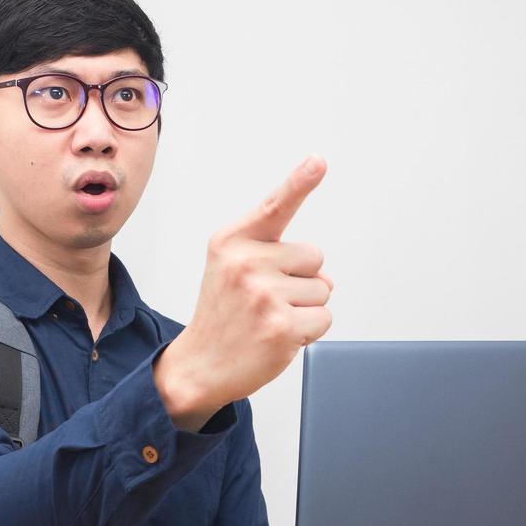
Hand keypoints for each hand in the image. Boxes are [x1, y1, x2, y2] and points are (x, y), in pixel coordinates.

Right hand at [155, 155, 333, 427]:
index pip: (275, 206)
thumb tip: (326, 278)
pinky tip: (277, 337)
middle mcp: (245, 263)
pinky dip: (309, 332)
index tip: (320, 161)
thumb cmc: (224, 313)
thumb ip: (277, 257)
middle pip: (315, 256)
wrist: (200, 364)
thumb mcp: (230, 267)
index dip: (300, 182)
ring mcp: (263, 295)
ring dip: (304, 308)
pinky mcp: (281, 327)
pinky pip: (324, 318)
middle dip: (300, 279)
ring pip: (323, 289)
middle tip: (263, 301)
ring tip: (267, 319)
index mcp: (231, 241)